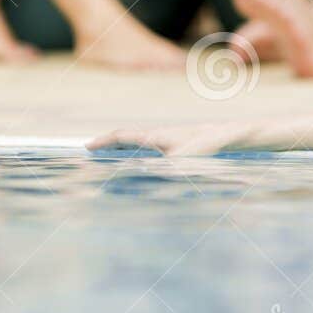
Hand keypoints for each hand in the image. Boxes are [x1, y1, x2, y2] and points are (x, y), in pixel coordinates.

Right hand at [87, 122, 247, 156]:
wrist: (225, 135)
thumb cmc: (205, 145)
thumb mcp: (182, 159)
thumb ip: (163, 168)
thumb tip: (145, 176)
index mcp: (153, 136)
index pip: (122, 136)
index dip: (103, 142)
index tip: (86, 147)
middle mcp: (156, 135)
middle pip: (126, 138)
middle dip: (108, 145)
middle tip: (92, 152)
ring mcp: (165, 138)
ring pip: (137, 143)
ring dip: (122, 149)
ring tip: (109, 158)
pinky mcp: (175, 144)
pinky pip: (148, 148)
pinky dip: (136, 153)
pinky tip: (139, 163)